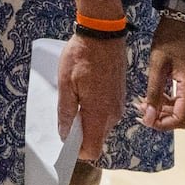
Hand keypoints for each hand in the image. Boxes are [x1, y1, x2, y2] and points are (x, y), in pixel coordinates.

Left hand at [58, 32, 127, 161]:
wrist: (103, 34)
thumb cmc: (82, 56)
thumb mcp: (66, 83)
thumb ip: (66, 111)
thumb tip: (64, 134)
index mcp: (99, 114)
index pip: (92, 150)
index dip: (78, 151)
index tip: (66, 139)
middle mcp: (112, 114)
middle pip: (97, 138)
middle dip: (81, 133)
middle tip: (66, 112)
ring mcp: (118, 104)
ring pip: (102, 125)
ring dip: (88, 119)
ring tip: (75, 97)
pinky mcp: (120, 95)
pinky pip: (107, 112)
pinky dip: (95, 109)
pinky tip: (85, 91)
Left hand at [141, 17, 184, 130]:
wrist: (181, 21)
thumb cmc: (168, 40)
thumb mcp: (157, 66)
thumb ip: (154, 93)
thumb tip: (149, 117)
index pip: (180, 118)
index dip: (162, 124)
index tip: (144, 120)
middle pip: (182, 117)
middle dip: (162, 118)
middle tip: (141, 109)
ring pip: (181, 109)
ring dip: (163, 110)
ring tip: (143, 102)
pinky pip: (181, 99)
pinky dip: (167, 101)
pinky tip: (152, 95)